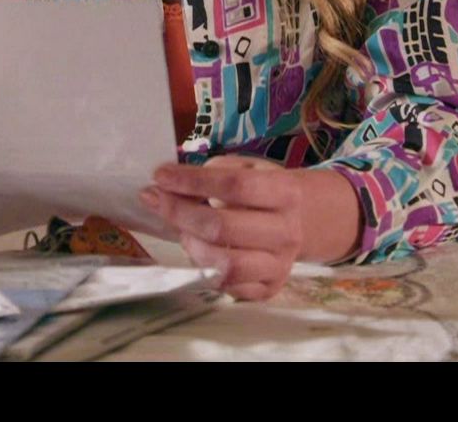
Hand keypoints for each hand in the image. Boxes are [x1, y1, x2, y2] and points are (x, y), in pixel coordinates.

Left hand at [142, 155, 334, 301]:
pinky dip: (203, 267)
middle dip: (179, 212)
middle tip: (155, 199)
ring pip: (223, 263)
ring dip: (190, 244)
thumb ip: (215, 171)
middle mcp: (286, 232)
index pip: (234, 186)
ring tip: (181, 229)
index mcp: (285, 192)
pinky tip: (196, 249)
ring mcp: (280, 265)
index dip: (192, 180)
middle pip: (222, 227)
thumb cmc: (264, 191)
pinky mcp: (268, 289)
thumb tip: (172, 183)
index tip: (160, 175)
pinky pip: (226, 286)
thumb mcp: (249, 168)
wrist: (302, 222)